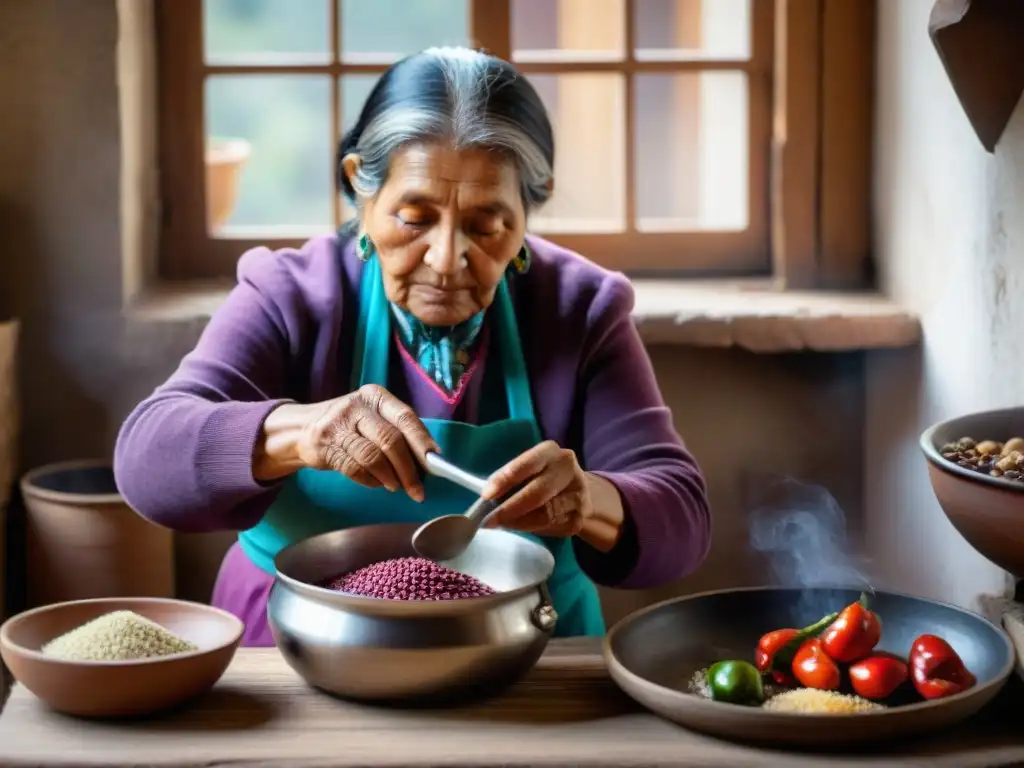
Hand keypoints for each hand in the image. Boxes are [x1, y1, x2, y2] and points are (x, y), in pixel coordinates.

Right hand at [257, 385, 437, 498]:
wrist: (303, 428)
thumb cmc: (351, 425)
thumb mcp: (373, 417)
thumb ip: (398, 432)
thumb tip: (429, 461)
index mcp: (376, 397)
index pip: (405, 418)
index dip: (422, 441)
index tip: (435, 462)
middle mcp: (358, 407)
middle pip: (390, 440)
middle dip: (408, 469)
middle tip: (418, 489)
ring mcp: (339, 426)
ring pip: (372, 456)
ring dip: (389, 477)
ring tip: (396, 487)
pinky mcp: (325, 446)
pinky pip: (354, 469)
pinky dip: (370, 481)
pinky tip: (376, 483)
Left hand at [481, 441, 593, 536]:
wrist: (578, 491)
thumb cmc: (543, 476)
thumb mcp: (530, 468)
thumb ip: (511, 479)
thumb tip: (486, 500)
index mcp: (550, 452)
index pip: (527, 464)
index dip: (505, 479)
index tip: (487, 495)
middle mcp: (567, 470)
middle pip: (537, 493)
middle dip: (509, 509)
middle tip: (489, 520)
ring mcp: (577, 495)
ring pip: (545, 515)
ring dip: (518, 523)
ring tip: (502, 525)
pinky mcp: (578, 518)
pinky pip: (550, 527)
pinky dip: (531, 529)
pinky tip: (521, 527)